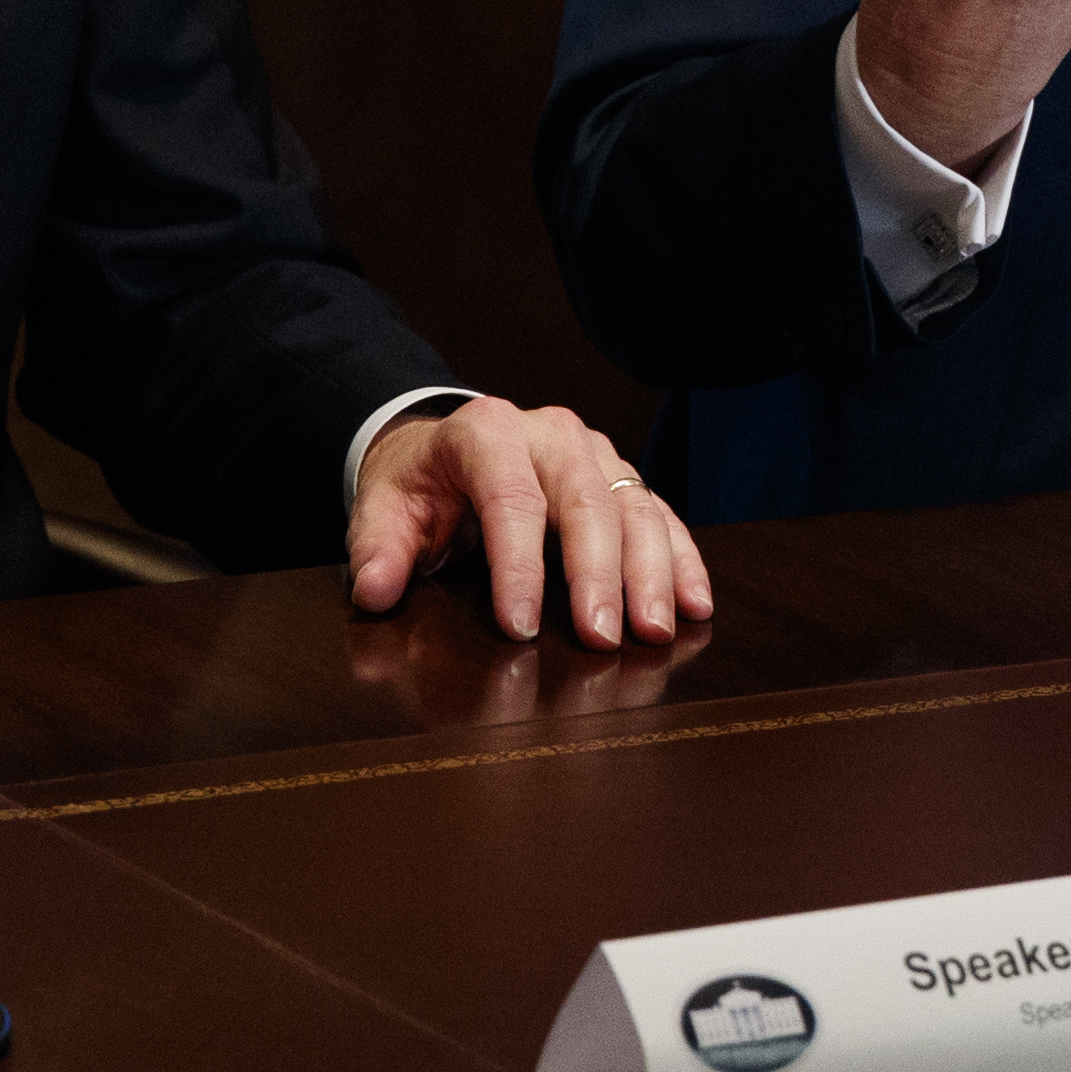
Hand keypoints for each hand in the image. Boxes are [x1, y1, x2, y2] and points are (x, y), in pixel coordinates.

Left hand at [347, 397, 714, 648]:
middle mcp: (550, 433)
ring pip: (633, 506)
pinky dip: (681, 559)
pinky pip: (659, 514)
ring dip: (651, 572)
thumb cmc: (418, 487)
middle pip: (584, 501)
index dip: (518, 566)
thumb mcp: (382, 510)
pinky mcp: (621, 477)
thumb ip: (377, 550)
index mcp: (487, 433)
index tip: (518, 628)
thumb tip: (376, 591)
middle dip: (597, 575)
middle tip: (602, 638)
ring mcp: (594, 452)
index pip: (510, 498)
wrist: (445, 451)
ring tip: (657, 630)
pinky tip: (695, 604)